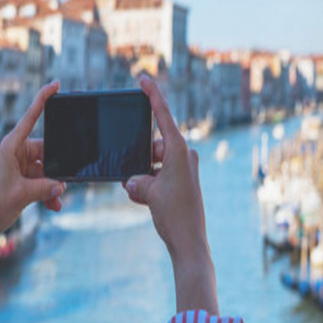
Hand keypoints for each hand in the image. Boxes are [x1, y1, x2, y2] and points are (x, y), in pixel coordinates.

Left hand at [0, 81, 65, 241]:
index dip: (44, 98)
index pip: (31, 116)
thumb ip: (47, 187)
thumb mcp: (23, 194)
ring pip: (48, 168)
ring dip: (53, 185)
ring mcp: (21, 165)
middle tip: (63, 182)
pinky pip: (44, 180)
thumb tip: (63, 185)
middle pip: (48, 149)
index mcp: (12, 146)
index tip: (56, 84)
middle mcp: (17, 151)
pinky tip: (53, 206)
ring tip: (55, 201)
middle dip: (58, 167)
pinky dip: (49, 192)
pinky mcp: (24, 178)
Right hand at [123, 75, 217, 314]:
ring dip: (143, 176)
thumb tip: (133, 180)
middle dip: (139, 158)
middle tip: (139, 181)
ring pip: (153, 162)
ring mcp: (185, 169)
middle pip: (153, 145)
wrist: (190, 242)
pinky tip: (145, 200)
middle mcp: (185, 156)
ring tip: (145, 197)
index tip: (144, 79)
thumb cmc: (174, 215)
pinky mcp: (183, 182)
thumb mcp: (148, 193)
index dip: (153, 96)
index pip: (163, 115)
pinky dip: (149, 184)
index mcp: (179, 151)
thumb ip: (137, 179)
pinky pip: (158, 175)